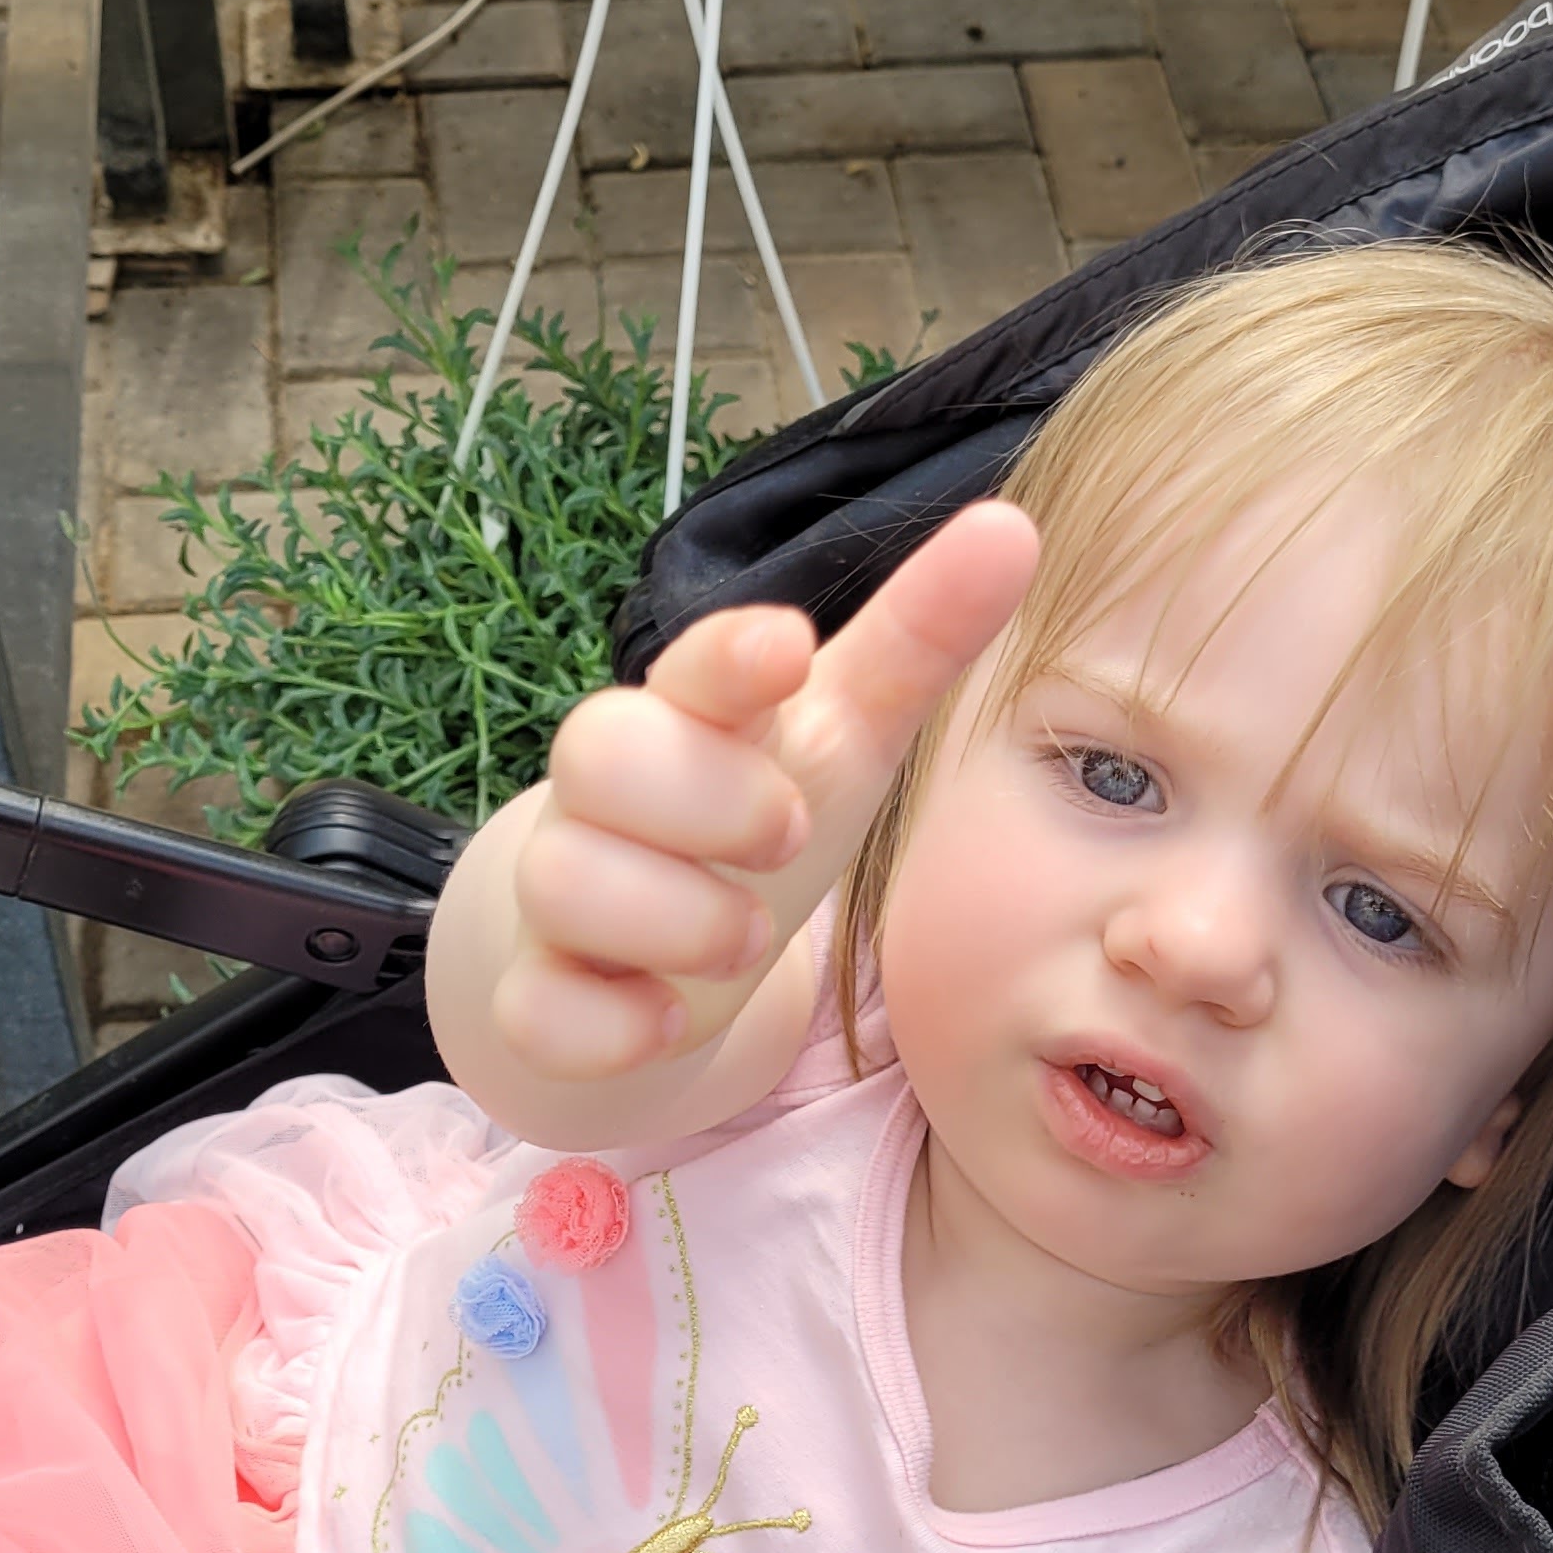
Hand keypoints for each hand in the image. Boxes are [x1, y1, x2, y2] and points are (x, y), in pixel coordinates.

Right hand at [493, 496, 1040, 1083]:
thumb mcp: (847, 740)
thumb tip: (1011, 526)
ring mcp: (561, 897)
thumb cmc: (751, 825)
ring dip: (678, 921)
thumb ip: (920, 640)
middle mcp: (606, 796)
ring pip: (565, 881)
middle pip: (599, 750)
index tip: (788, 649)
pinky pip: (542, 1013)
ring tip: (746, 940)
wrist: (651, 967)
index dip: (728, 653)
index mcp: (690, 716)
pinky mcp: (540, 1000)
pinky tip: (668, 1018)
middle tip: (784, 838)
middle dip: (710, 800)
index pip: (686, 663)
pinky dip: (615, 1026)